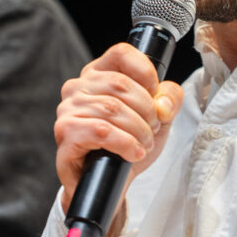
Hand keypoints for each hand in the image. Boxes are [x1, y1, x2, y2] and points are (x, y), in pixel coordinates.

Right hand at [55, 42, 183, 218]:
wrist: (111, 183)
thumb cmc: (129, 144)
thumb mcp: (159, 117)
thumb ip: (170, 98)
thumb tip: (163, 101)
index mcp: (99, 73)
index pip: (122, 53)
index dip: (146, 72)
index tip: (156, 96)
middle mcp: (78, 86)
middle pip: (120, 84)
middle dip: (147, 110)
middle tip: (153, 128)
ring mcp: (67, 109)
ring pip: (112, 108)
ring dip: (138, 130)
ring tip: (144, 144)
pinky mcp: (65, 134)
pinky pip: (100, 131)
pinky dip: (124, 143)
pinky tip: (133, 153)